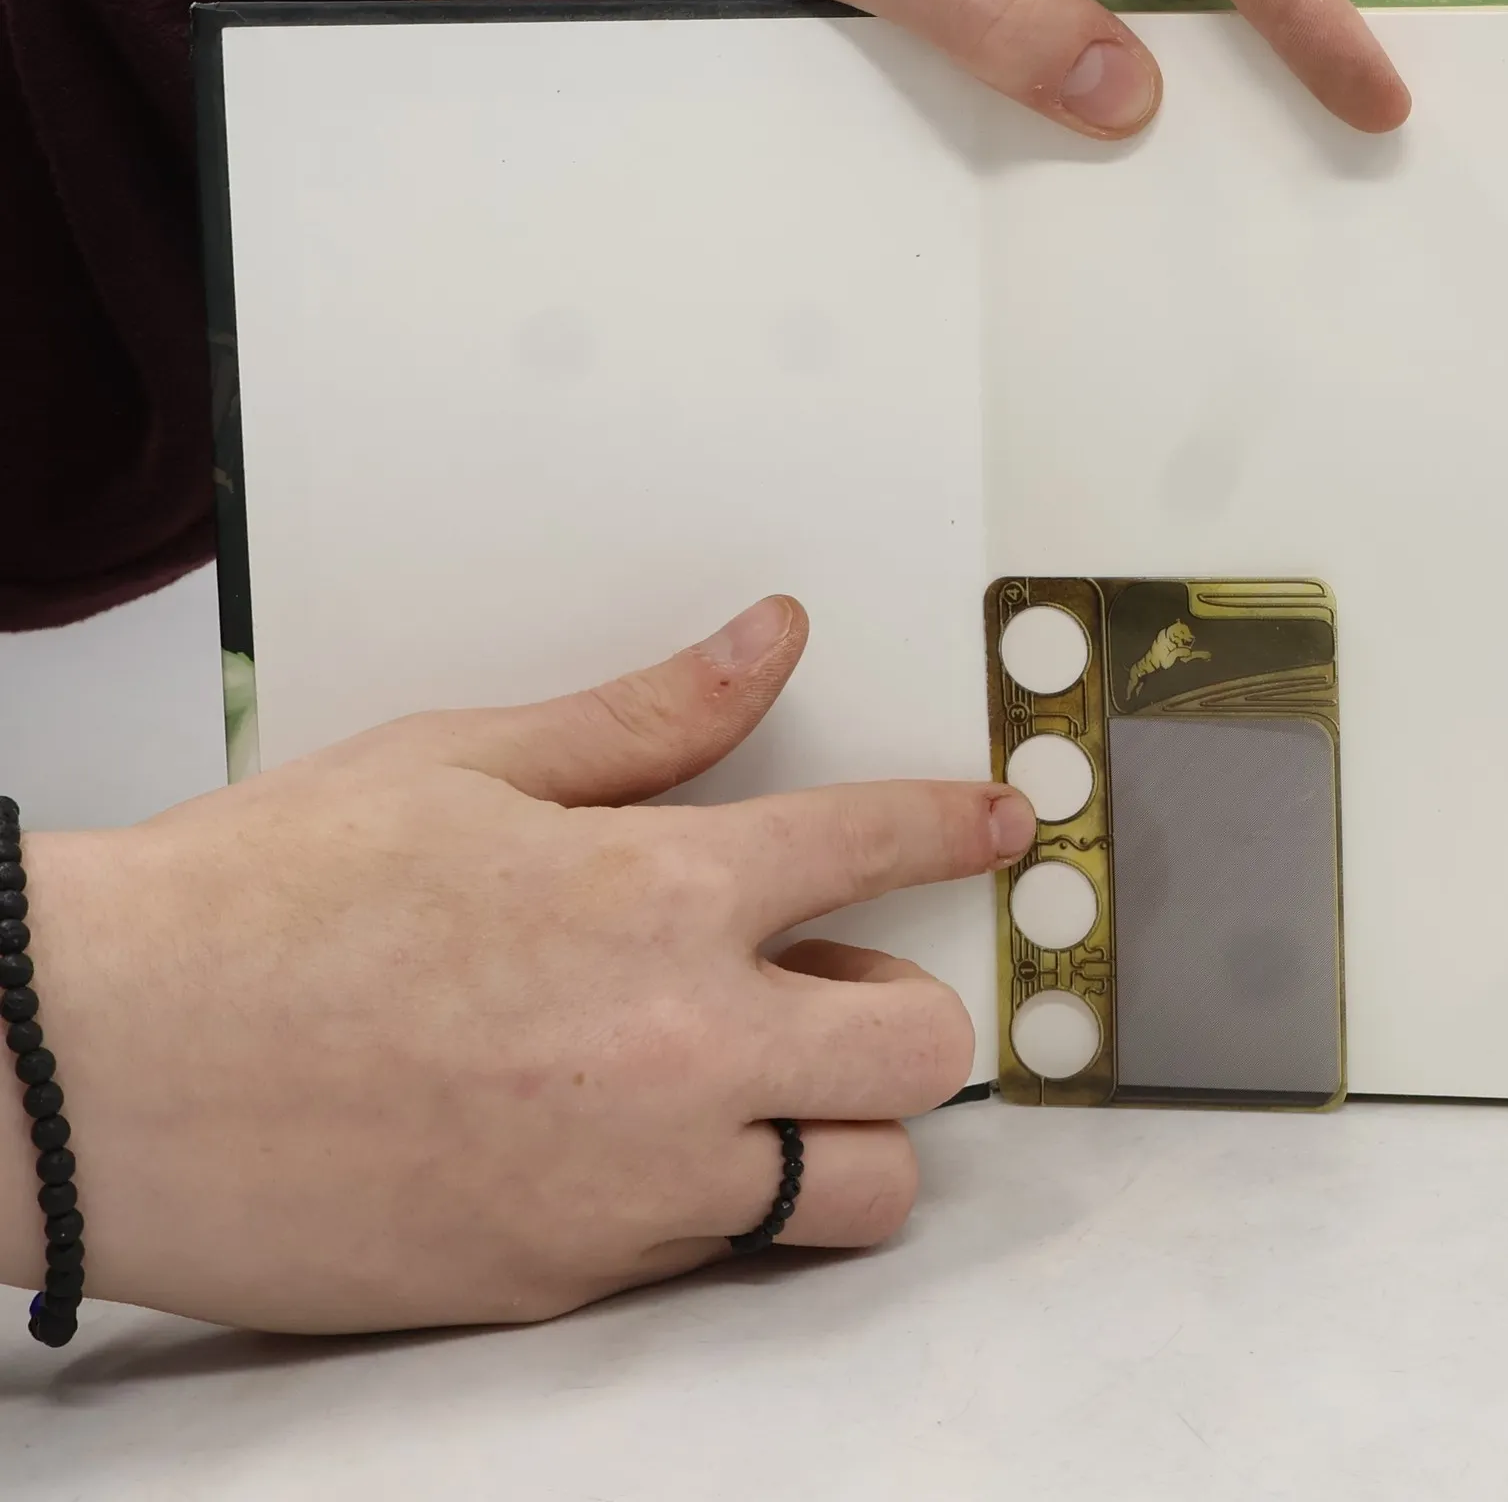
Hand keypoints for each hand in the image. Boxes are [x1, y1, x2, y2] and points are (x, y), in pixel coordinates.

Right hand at [0, 596, 1033, 1332]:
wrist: (93, 1068)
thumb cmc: (262, 899)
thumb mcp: (461, 765)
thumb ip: (647, 718)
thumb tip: (768, 639)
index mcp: (661, 896)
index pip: (877, 846)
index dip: (959, 826)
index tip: (1001, 826)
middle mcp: (679, 1050)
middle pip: (924, 1052)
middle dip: (915, 1012)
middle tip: (843, 985)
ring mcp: (632, 1186)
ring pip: (861, 1191)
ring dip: (848, 1134)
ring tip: (767, 1087)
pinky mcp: (568, 1282)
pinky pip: (720, 1253)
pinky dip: (720, 1201)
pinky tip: (633, 1145)